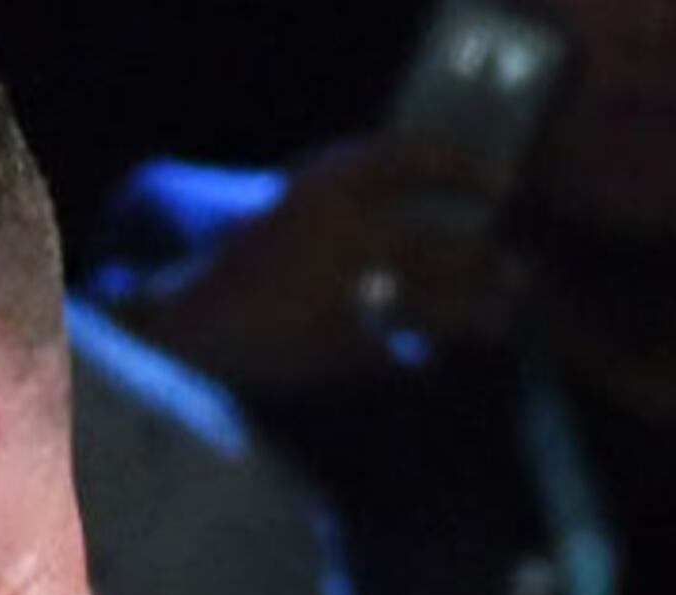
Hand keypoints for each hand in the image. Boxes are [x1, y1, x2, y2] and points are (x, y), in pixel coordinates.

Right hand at [119, 135, 525, 388]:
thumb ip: (335, 210)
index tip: (504, 182)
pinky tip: (428, 354)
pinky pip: (396, 350)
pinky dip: (416, 353)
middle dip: (482, 259)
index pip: (415, 158)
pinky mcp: (330, 352)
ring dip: (473, 311)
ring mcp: (337, 296)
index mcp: (318, 185)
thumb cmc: (219, 265)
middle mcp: (337, 235)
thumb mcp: (273, 210)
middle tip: (513, 269)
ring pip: (433, 302)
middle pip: (439, 242)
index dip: (467, 168)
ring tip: (496, 319)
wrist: (163, 328)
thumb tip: (416, 225)